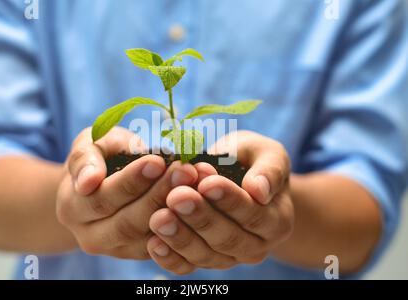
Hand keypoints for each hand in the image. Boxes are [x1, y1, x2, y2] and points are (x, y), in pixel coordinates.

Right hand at [56, 127, 197, 258]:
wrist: (100, 187)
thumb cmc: (98, 159)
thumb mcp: (88, 146)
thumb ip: (86, 159)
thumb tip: (90, 180)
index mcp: (73, 208)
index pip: (102, 199)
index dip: (131, 181)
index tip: (157, 161)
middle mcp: (91, 236)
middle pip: (127, 223)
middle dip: (158, 195)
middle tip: (185, 171)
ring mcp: (116, 250)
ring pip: (148, 237)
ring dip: (174, 210)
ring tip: (194, 182)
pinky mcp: (140, 254)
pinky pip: (163, 246)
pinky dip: (182, 224)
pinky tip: (197, 199)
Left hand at [146, 131, 293, 273]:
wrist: (240, 181)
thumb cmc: (251, 162)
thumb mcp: (266, 154)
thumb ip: (268, 169)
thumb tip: (258, 190)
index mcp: (276, 220)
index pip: (254, 214)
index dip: (230, 200)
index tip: (207, 183)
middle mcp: (256, 246)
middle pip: (228, 238)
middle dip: (200, 218)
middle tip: (176, 197)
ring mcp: (229, 258)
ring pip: (206, 255)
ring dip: (180, 237)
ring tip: (159, 217)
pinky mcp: (205, 261)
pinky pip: (188, 266)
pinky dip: (170, 258)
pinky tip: (153, 242)